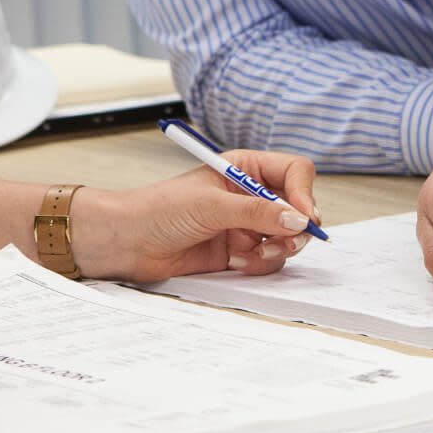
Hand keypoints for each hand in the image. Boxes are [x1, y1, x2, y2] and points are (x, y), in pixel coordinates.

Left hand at [71, 150, 318, 282]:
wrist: (128, 243)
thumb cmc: (158, 210)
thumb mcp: (211, 205)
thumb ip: (258, 212)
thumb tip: (298, 220)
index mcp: (245, 168)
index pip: (294, 172)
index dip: (304, 193)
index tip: (304, 215)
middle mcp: (251, 195)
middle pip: (298, 209)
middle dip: (296, 228)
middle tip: (287, 241)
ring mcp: (248, 225)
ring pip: (289, 238)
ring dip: (278, 249)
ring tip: (254, 254)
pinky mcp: (242, 250)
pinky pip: (270, 259)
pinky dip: (259, 263)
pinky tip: (235, 261)